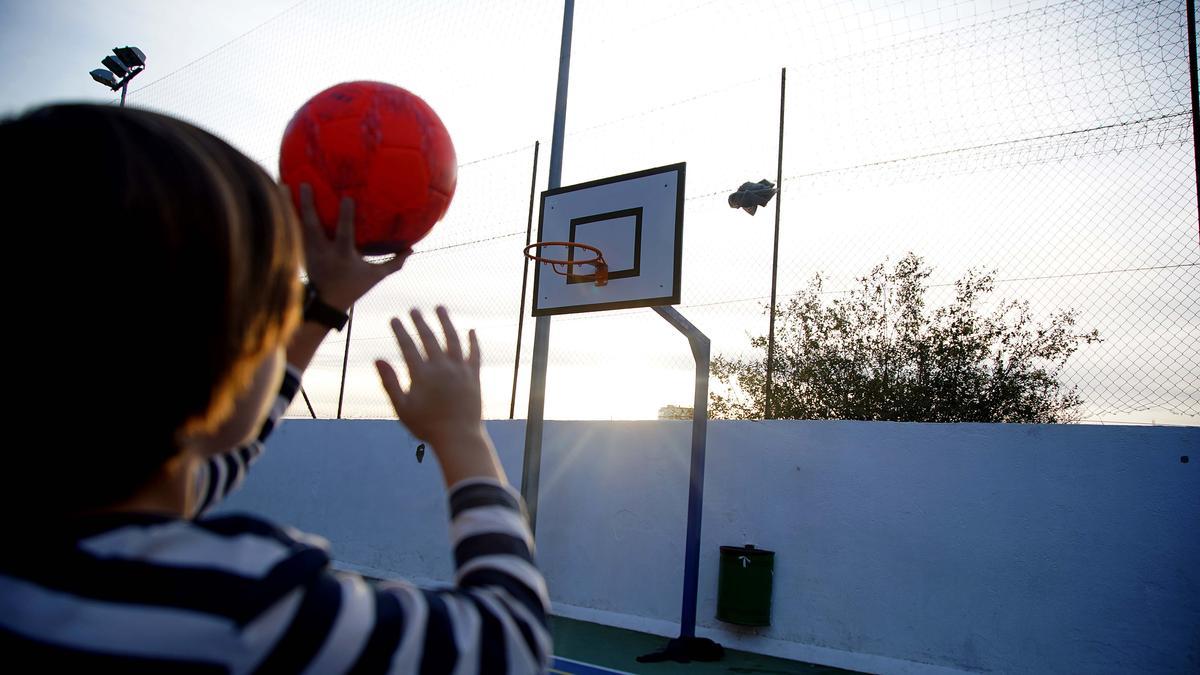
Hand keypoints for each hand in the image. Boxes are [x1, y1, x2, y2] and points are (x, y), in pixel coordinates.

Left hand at [289, 183, 408, 310]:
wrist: (326, 304)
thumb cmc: (353, 287)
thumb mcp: (376, 276)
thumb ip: (394, 262)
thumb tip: (413, 248)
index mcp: (342, 255)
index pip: (344, 233)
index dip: (345, 216)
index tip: (346, 197)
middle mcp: (323, 252)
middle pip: (313, 226)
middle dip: (308, 205)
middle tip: (303, 183)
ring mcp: (309, 252)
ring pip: (297, 226)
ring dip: (289, 206)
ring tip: (283, 184)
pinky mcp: (301, 252)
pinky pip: (292, 230)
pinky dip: (286, 216)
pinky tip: (279, 200)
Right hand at [375, 307, 483, 446]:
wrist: (458, 437)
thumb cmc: (427, 426)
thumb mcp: (402, 407)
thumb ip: (390, 382)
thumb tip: (377, 359)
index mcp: (422, 374)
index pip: (408, 346)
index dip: (400, 331)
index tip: (394, 319)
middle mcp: (441, 367)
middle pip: (429, 338)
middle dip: (420, 322)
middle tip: (414, 310)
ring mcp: (460, 370)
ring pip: (452, 339)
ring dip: (446, 322)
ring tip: (440, 308)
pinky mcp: (474, 376)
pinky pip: (474, 354)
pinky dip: (473, 341)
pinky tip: (471, 330)